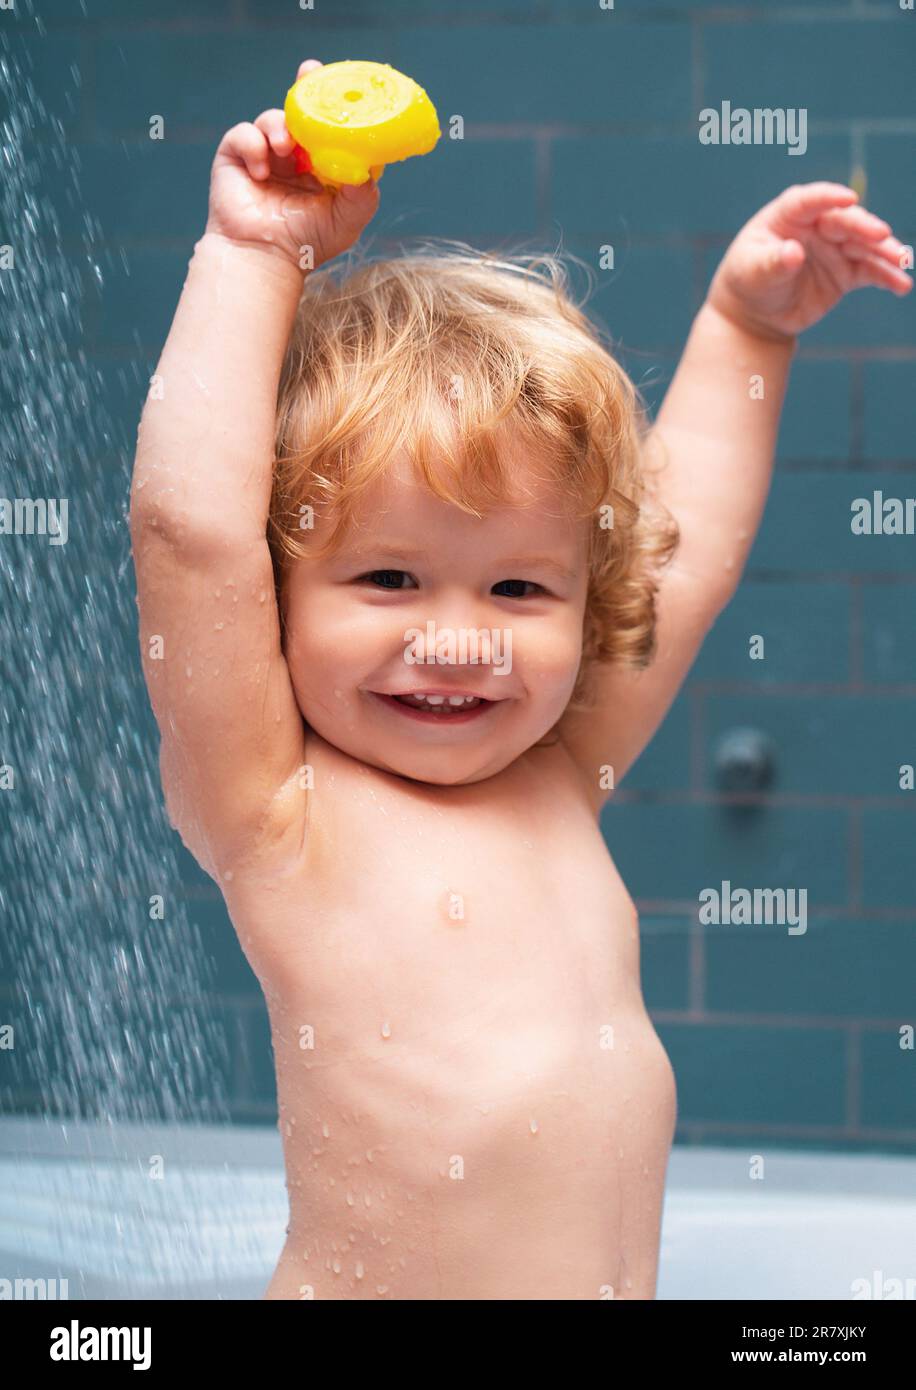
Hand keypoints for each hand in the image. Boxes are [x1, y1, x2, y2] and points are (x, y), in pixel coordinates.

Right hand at [204, 58, 379, 270]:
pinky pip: (242, 134)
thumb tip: (369, 168)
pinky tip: (261, 171)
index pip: (328, 126)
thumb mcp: (346, 221)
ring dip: (279, 126)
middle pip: (299, 111)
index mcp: (319, 164)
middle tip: (309, 72)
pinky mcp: (235, 157)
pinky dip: (252, 145)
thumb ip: (363, 195)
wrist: (264, 258)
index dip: (333, 102)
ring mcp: (264, 154)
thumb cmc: (307, 244)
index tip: (343, 82)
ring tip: (285, 149)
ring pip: (272, 119)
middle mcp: (293, 156)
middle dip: (304, 89)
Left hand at [706, 182, 911, 342]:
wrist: (756, 313)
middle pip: (846, 221)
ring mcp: (835, 248)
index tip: (849, 198)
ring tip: (903, 262)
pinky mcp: (846, 272)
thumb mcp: (752, 272)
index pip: (810, 200)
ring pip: (865, 245)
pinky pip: (870, 272)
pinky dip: (887, 277)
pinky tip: (902, 285)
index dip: (829, 197)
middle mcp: (817, 226)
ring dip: (885, 252)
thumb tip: (793, 253)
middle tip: (883, 236)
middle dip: (866, 228)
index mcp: (789, 215)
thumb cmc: (748, 281)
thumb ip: (772, 263)